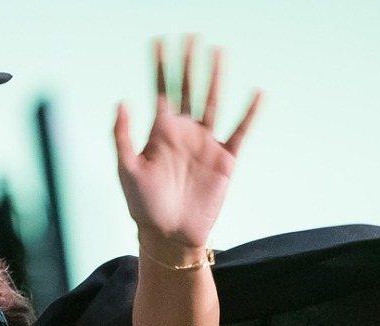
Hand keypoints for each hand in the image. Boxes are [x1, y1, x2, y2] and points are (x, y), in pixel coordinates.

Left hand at [114, 36, 262, 257]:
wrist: (169, 236)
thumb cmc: (143, 206)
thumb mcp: (126, 170)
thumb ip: (122, 136)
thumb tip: (122, 101)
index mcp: (160, 131)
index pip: (161, 89)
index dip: (160, 65)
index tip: (160, 40)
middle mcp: (184, 132)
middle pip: (189, 88)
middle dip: (190, 63)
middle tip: (193, 36)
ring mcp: (206, 144)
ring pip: (213, 102)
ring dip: (216, 78)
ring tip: (219, 53)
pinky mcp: (225, 160)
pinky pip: (239, 131)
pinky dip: (249, 113)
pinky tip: (257, 93)